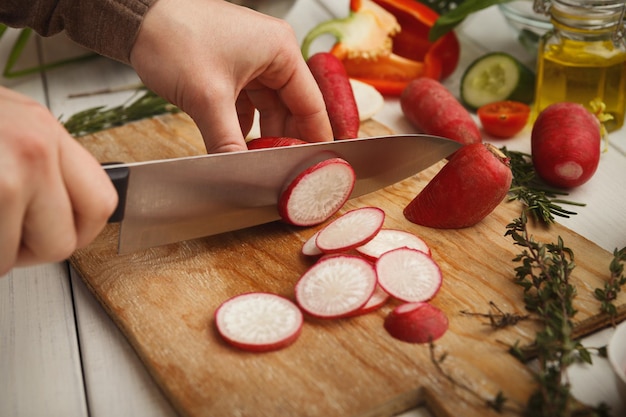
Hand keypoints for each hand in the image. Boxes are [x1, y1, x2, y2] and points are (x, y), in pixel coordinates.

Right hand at [0, 86, 117, 274]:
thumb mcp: (5, 124)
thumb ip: (40, 160)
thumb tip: (57, 203)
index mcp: (46, 131)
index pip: (102, 201)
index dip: (82, 232)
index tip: (62, 235)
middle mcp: (36, 149)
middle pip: (66, 241)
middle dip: (32, 251)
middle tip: (7, 238)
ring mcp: (10, 173)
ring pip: (17, 255)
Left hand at [129, 0, 332, 152]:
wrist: (136, 19)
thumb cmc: (174, 37)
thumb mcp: (207, 98)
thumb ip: (227, 142)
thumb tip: (240, 173)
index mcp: (281, 50)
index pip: (311, 104)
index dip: (313, 138)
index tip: (315, 165)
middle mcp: (271, 54)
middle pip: (291, 109)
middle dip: (284, 140)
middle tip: (281, 170)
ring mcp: (252, 62)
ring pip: (268, 109)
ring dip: (262, 135)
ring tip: (258, 162)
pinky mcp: (232, 69)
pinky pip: (247, 105)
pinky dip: (243, 126)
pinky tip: (237, 146)